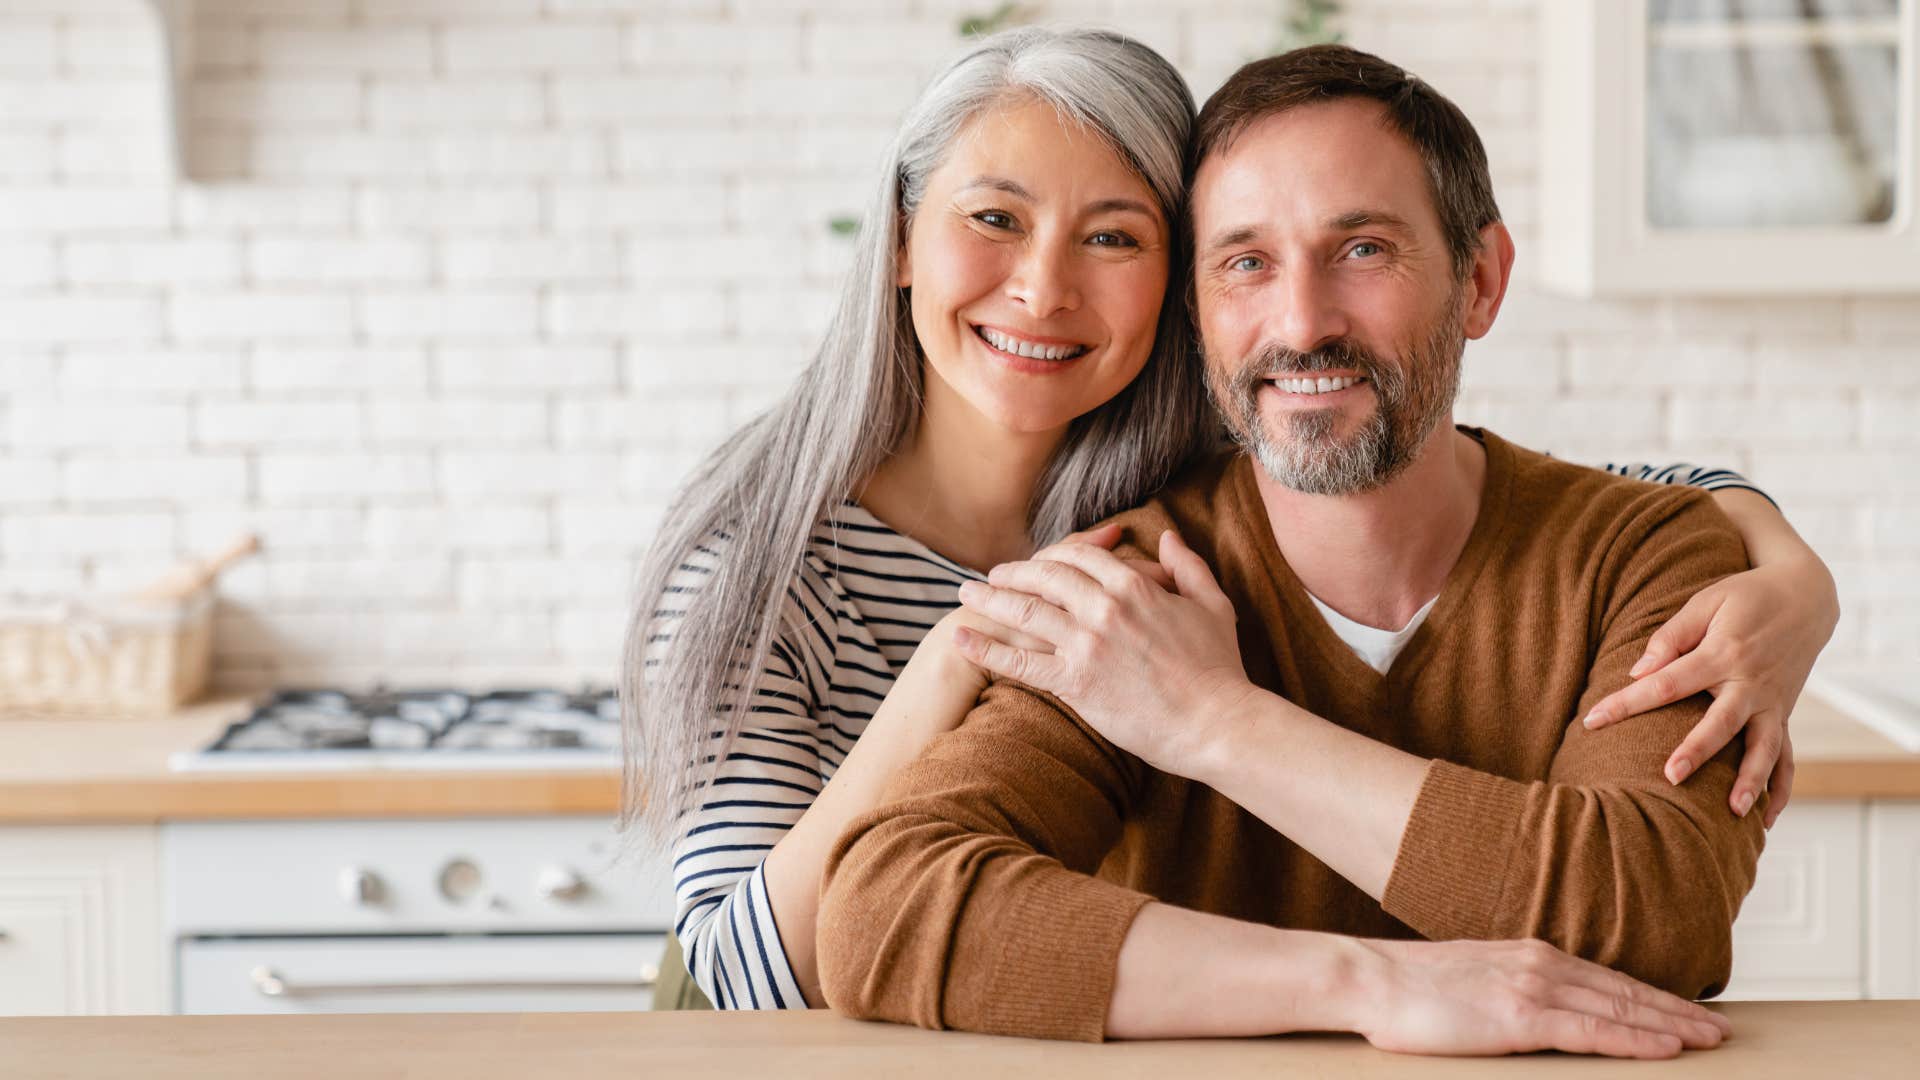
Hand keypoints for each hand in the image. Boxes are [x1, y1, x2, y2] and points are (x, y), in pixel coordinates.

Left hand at [950, 528, 1253, 774]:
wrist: (1215, 722)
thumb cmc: (1219, 668)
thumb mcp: (1211, 605)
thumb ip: (1187, 566)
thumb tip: (1168, 536)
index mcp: (1134, 586)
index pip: (1078, 558)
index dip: (1051, 556)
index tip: (1035, 562)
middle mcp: (1104, 608)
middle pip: (1044, 577)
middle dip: (1011, 573)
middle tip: (990, 576)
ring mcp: (1087, 645)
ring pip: (1025, 612)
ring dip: (989, 600)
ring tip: (965, 595)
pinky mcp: (1075, 682)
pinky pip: (1020, 663)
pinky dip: (986, 649)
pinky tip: (960, 640)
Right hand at [1354, 937, 1730, 1058]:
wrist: (1369, 978)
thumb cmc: (1408, 988)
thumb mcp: (1471, 980)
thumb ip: (1510, 989)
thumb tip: (1532, 1011)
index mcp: (1530, 956)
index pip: (1607, 979)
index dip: (1653, 998)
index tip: (1687, 1012)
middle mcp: (1541, 964)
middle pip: (1626, 991)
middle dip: (1678, 1012)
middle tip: (1722, 1030)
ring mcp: (1534, 989)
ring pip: (1621, 1009)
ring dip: (1672, 1026)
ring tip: (1710, 1040)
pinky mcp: (1521, 1017)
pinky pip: (1594, 1031)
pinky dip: (1636, 1038)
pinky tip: (1667, 1047)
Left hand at [1581, 555, 1838, 827]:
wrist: (1806, 596)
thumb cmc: (1745, 596)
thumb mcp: (1707, 602)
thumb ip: (1672, 636)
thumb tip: (1639, 671)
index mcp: (1723, 653)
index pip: (1667, 684)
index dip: (1627, 703)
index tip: (1592, 721)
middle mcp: (1751, 682)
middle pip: (1721, 722)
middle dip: (1697, 750)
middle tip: (1671, 777)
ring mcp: (1773, 702)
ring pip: (1765, 747)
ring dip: (1751, 780)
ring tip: (1733, 812)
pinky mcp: (1785, 713)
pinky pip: (1788, 755)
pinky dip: (1780, 787)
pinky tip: (1766, 818)